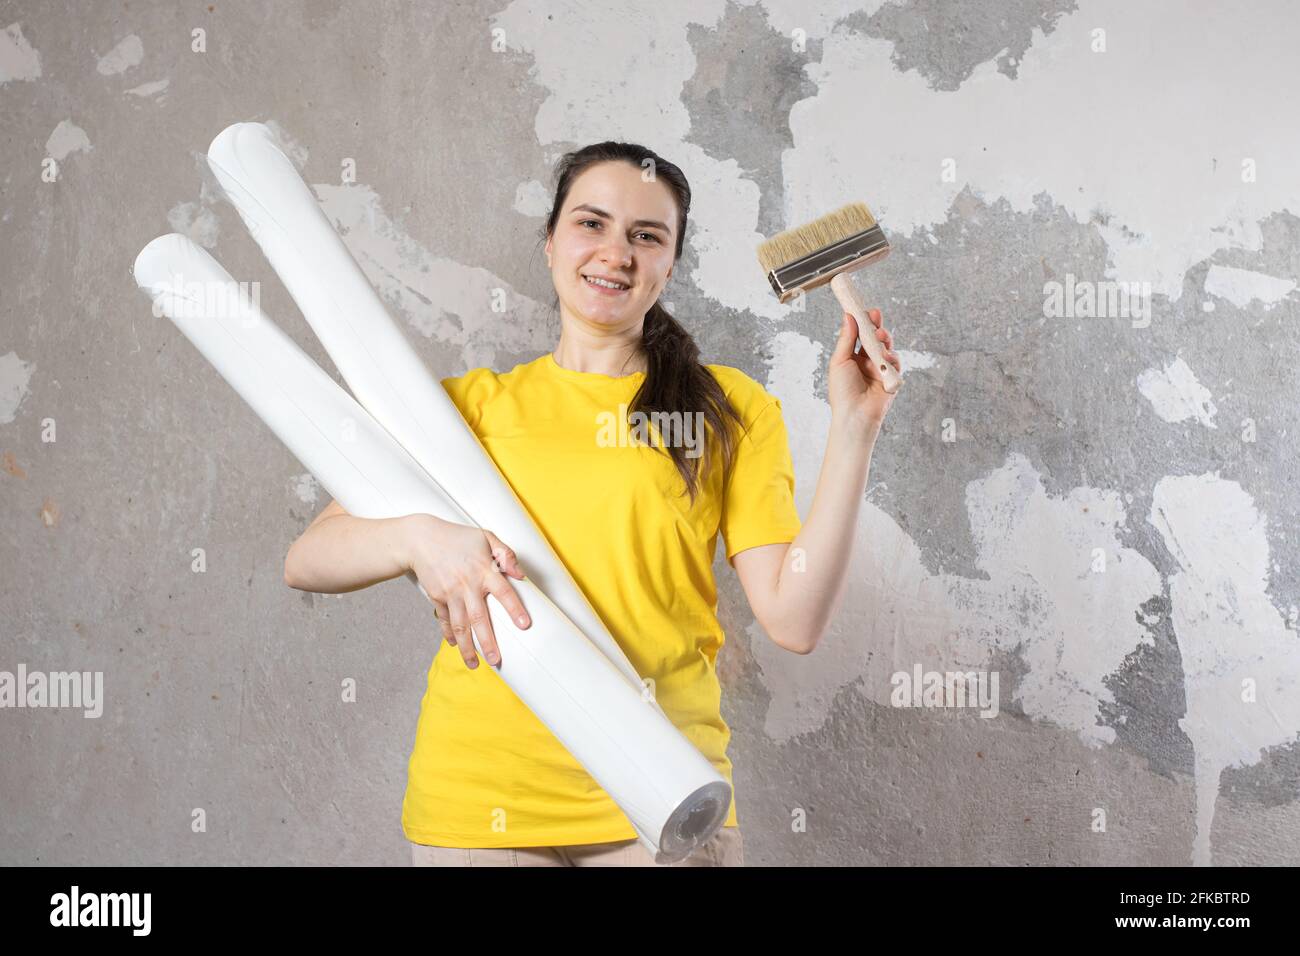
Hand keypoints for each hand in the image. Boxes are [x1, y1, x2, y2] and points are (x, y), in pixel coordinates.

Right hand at [401, 515, 530, 668]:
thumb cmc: (457, 538)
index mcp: (483, 570)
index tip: (525, 625)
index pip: (504, 592)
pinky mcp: (437, 597)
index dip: (514, 609)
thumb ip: (506, 553)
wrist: (420, 540)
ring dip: (467, 647)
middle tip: (496, 661)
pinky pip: (445, 620)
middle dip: (487, 642)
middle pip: (479, 618)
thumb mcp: (485, 537)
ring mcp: (450, 593)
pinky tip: (456, 645)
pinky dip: (449, 634)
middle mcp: (467, 584)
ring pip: (460, 625)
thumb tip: (520, 574)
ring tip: (474, 664)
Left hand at [828, 308, 900, 432]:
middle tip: (875, 317)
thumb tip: (849, 316)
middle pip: (876, 339)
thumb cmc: (842, 391)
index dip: (864, 323)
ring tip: (880, 337)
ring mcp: (880, 370)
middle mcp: (867, 362)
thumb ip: (846, 338)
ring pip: (887, 347)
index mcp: (853, 358)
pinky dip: (891, 357)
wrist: (854, 414)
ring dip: (884, 340)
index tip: (865, 310)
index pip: (860, 335)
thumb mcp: (840, 360)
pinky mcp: (891, 378)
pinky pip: (895, 362)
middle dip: (877, 326)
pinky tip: (885, 356)